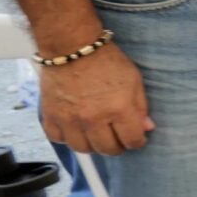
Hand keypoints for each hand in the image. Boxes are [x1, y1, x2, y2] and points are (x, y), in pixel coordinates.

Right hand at [38, 42, 152, 155]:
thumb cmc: (106, 61)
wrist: (72, 47)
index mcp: (118, 108)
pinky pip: (58, 139)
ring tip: (97, 136)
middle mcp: (93, 118)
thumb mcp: (133, 80)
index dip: (137, 142)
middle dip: (117, 146)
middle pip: (107, 149)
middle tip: (118, 139)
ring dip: (92, 145)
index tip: (136, 139)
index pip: (132, 140)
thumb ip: (141, 107)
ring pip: (82, 149)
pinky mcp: (50, 116)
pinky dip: (67, 138)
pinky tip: (75, 130)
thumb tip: (146, 128)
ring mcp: (69, 119)